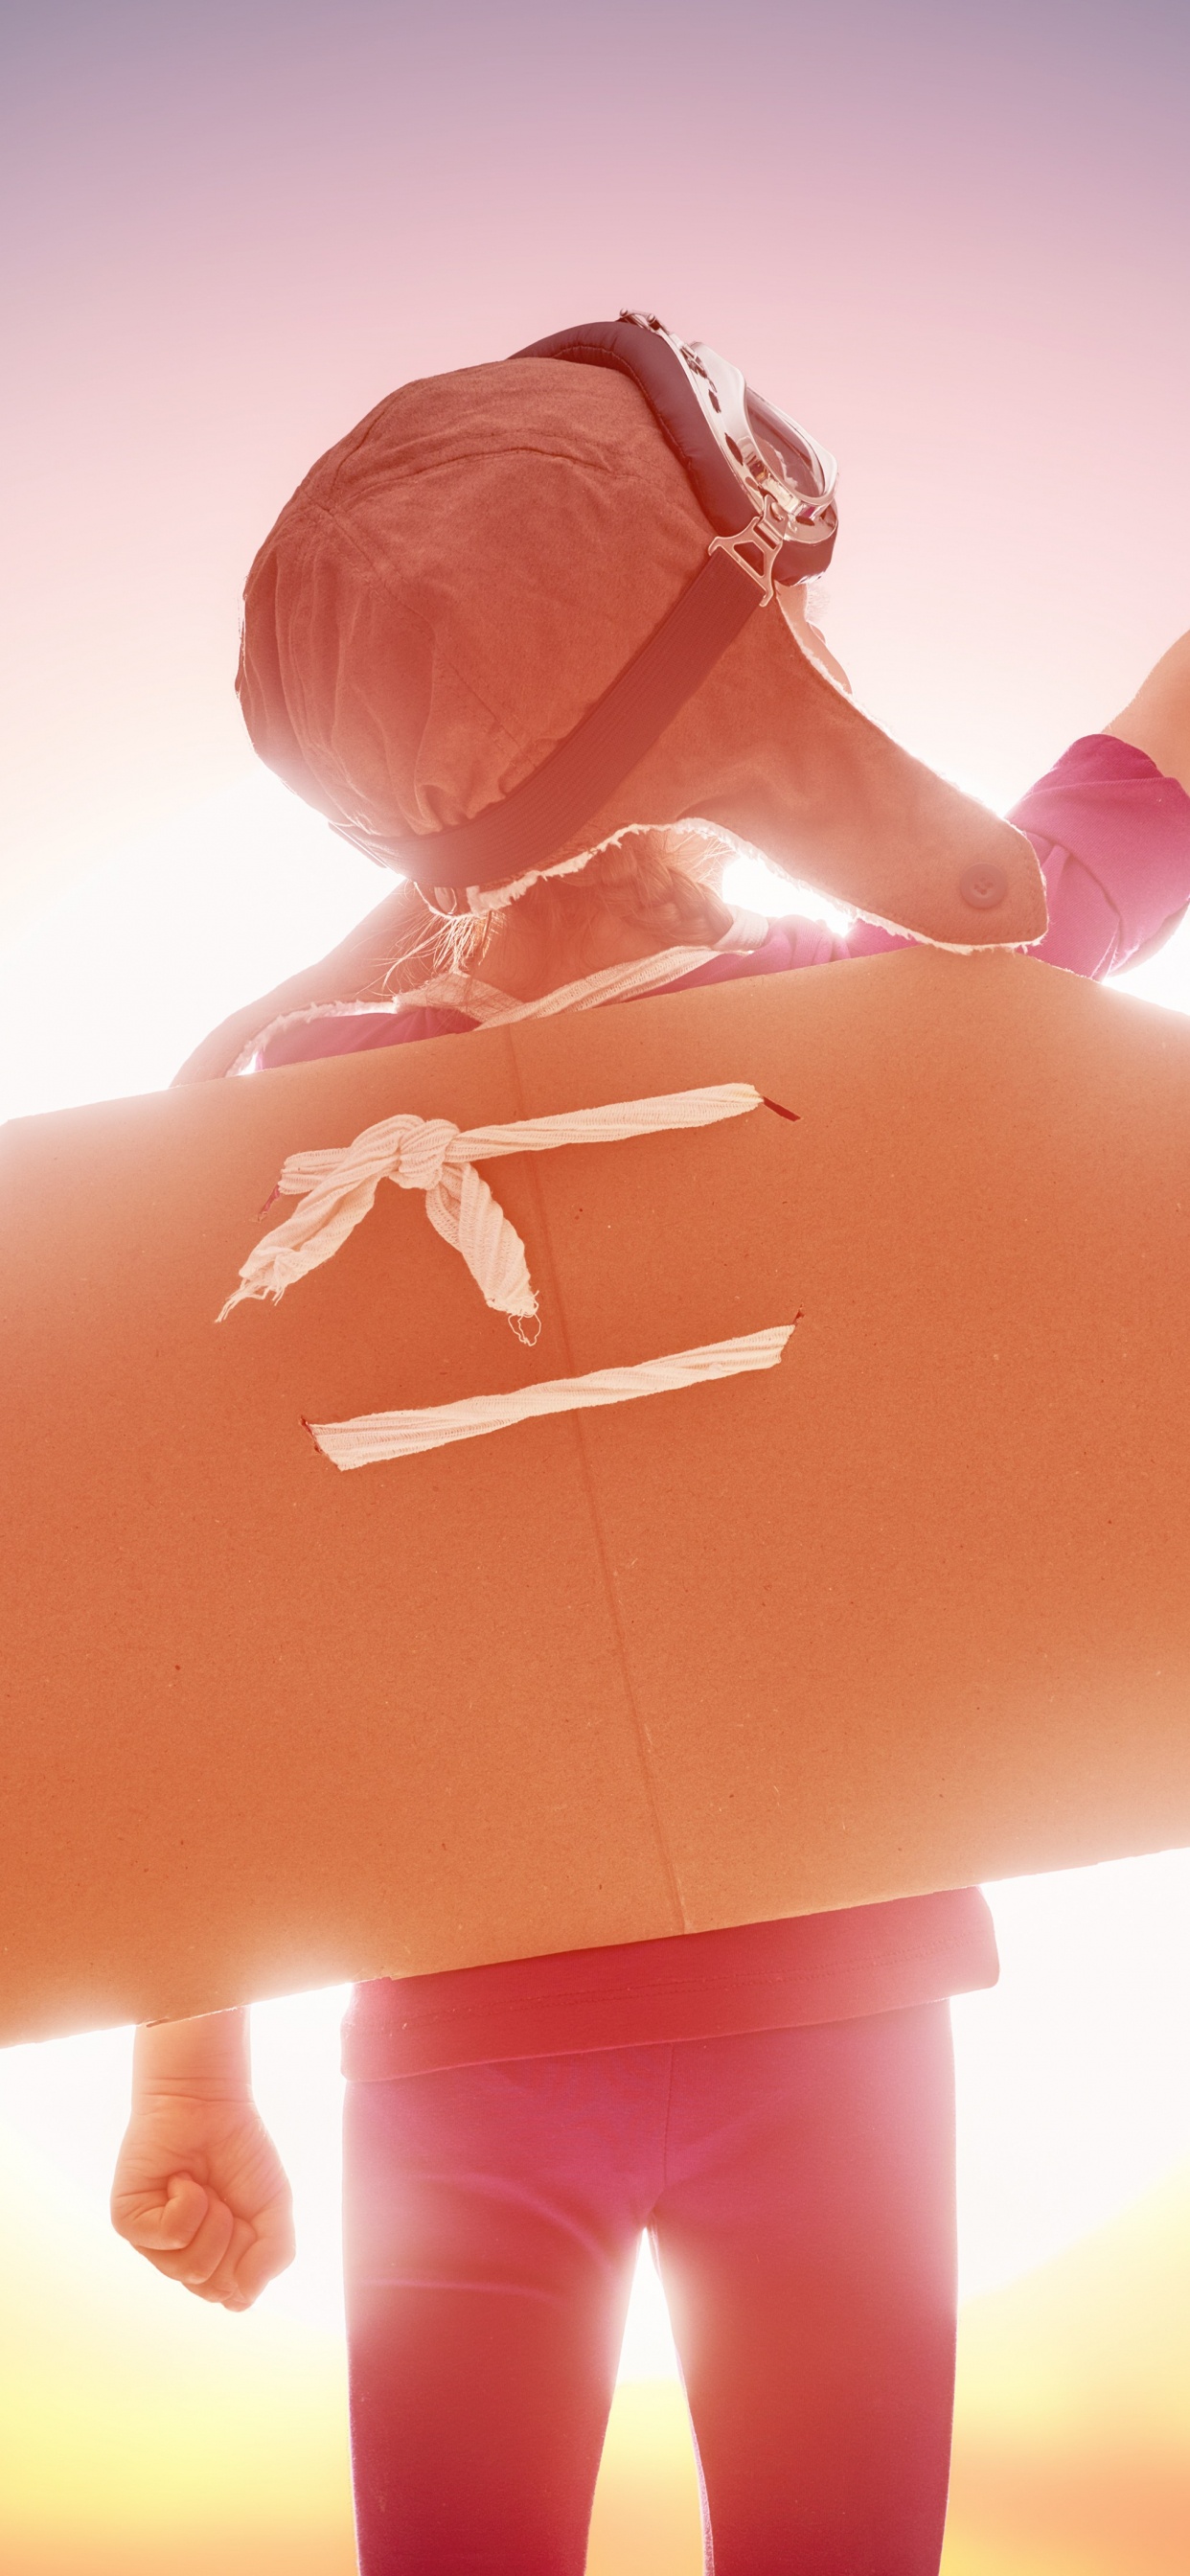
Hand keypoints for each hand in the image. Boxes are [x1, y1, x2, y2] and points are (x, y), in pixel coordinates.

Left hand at [111, 2014, 294, 2310]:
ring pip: (189, 2267)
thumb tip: (240, 2299)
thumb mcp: (274, 2209)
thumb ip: (273, 2257)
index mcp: (213, 2259)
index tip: (249, 2216)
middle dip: (232, 2240)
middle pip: (210, 2288)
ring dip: (211, 2220)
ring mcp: (153, 2243)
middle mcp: (180, 2256)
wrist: (212, 2104)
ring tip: (204, 2187)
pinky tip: (181, 2180)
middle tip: (227, 2199)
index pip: (232, 2295)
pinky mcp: (131, 2221)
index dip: (250, 2258)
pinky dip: (187, 2203)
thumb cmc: (240, 2154)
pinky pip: (168, 2236)